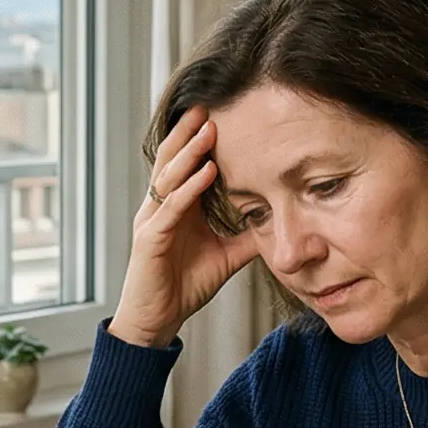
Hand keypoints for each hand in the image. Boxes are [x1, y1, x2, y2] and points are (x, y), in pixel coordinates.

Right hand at [110, 110, 260, 347]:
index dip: (198, 140)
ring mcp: (152, 221)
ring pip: (169, 177)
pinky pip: (171, 207)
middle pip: (171, 160)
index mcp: (175, 208)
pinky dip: (189, 188)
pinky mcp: (150, 239)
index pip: (184, 165)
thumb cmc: (183, 287)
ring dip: (190, 152)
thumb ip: (246, 238)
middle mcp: (159, 208)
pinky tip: (207, 172)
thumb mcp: (225, 257)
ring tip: (209, 129)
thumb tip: (278, 225)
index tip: (218, 115)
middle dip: (189, 132)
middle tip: (208, 105)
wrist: (156, 322)